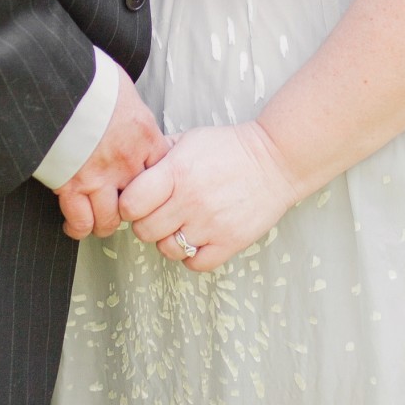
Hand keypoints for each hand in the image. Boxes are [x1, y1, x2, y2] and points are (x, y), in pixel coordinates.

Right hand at [56, 65, 167, 239]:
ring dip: (105, 223)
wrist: (56, 81)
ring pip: (110, 219)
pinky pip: (80, 221)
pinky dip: (78, 227)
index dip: (155, 186)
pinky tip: (76, 225)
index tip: (146, 188)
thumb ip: (132, 114)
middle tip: (123, 208)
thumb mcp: (124, 91)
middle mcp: (127, 161)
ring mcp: (99, 176)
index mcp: (144, 136)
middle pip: (140, 203)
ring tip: (100, 221)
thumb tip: (129, 117)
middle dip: (131, 209)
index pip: (162, 175)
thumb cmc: (89, 81)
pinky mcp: (71, 185)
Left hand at [118, 121, 299, 272]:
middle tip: (159, 212)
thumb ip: (159, 153)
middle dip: (146, 222)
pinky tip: (198, 237)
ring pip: (167, 250)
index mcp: (176, 171)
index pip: (131, 203)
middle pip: (144, 231)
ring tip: (181, 224)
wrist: (276, 160)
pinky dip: (192, 256)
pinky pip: (194, 264)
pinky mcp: (229, 243)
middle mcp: (190, 201)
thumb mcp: (190, 139)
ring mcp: (210, 225)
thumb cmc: (230, 147)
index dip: (129, 204)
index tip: (137, 201)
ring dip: (169, 240)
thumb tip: (132, 167)